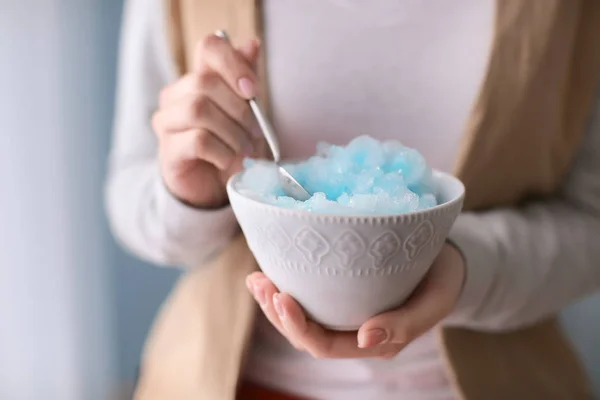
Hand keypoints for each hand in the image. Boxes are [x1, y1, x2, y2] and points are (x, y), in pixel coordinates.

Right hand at [152, 33, 263, 207]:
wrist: (213, 188)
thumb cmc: (230, 145)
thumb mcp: (246, 112)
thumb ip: (246, 79)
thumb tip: (252, 43)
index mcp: (198, 78)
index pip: (209, 47)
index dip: (233, 63)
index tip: (253, 90)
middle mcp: (176, 95)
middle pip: (205, 83)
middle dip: (240, 110)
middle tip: (256, 132)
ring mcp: (167, 122)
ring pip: (198, 109)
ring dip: (232, 132)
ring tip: (244, 149)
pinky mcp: (168, 151)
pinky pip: (198, 141)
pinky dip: (222, 152)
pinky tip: (227, 161)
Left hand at [246, 242, 465, 358]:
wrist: (447, 262)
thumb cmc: (441, 280)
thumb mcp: (433, 303)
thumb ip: (404, 325)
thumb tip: (365, 338)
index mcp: (372, 342)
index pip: (325, 345)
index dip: (298, 326)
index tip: (281, 295)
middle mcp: (353, 332)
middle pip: (304, 334)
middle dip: (277, 312)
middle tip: (260, 282)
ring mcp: (344, 314)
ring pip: (301, 318)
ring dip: (274, 301)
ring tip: (256, 279)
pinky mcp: (340, 293)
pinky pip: (308, 299)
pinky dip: (286, 286)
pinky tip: (269, 271)